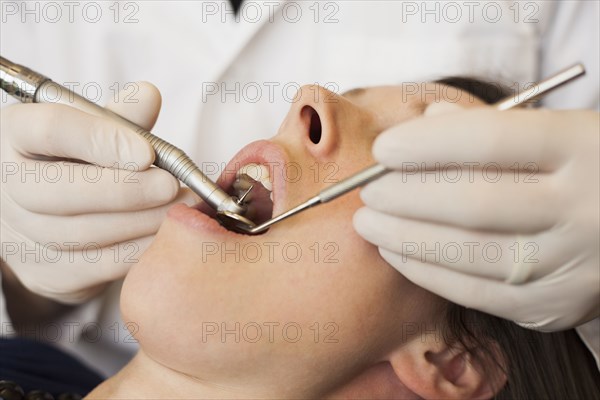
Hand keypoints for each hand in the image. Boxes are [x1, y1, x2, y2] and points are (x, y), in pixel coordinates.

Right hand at [1, 82, 196, 303]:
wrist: (47, 215)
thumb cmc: (77, 160)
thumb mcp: (93, 128)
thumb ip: (121, 116)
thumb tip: (149, 96)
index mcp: (15, 135)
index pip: (49, 130)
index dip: (101, 141)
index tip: (147, 153)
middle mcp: (7, 186)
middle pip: (59, 191)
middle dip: (125, 191)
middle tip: (171, 186)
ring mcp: (21, 236)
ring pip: (82, 234)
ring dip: (142, 222)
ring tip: (182, 208)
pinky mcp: (47, 273)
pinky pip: (99, 266)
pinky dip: (140, 250)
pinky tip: (168, 233)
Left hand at [354, 103, 599, 330]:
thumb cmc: (587, 170)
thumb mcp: (559, 132)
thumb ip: (494, 126)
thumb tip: (426, 123)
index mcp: (584, 149)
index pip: (491, 141)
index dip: (426, 145)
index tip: (384, 149)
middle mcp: (585, 209)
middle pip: (472, 202)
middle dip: (404, 196)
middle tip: (367, 191)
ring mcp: (572, 266)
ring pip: (468, 253)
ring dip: (404, 238)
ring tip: (369, 223)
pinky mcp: (554, 307)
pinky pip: (476, 294)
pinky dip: (426, 273)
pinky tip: (397, 254)